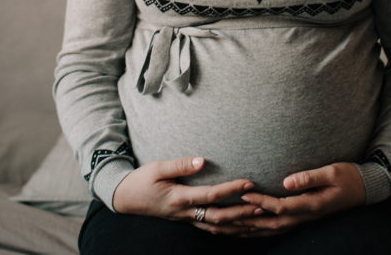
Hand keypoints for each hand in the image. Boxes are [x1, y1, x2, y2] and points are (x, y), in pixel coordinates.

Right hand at [111, 157, 261, 235]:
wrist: (126, 198)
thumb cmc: (142, 180)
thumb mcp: (157, 167)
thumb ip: (180, 164)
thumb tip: (202, 161)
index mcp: (178, 198)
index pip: (210, 195)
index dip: (231, 190)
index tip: (249, 182)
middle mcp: (185, 213)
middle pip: (219, 217)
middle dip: (242, 212)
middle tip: (263, 205)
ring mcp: (186, 219)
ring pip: (217, 227)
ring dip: (239, 224)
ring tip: (259, 217)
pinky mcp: (188, 220)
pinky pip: (212, 228)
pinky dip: (229, 229)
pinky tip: (243, 226)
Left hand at [236, 162, 365, 235]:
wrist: (364, 189)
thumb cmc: (348, 176)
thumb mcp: (331, 171)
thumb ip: (309, 177)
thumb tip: (286, 181)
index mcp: (312, 204)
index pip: (280, 206)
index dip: (260, 201)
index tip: (243, 193)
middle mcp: (306, 216)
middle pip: (273, 223)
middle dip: (250, 219)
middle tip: (229, 214)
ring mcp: (305, 219)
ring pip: (275, 229)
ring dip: (254, 228)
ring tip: (234, 224)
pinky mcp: (304, 217)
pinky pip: (280, 227)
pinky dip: (263, 229)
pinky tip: (251, 227)